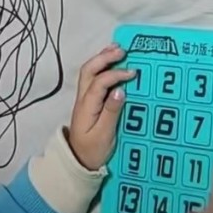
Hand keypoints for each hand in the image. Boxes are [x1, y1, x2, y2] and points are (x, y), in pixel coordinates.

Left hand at [68, 44, 134, 169]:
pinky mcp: (89, 101)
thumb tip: (120, 90)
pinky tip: (113, 63)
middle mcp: (83, 98)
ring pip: (89, 72)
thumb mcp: (104, 135)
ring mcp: (84, 98)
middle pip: (89, 70)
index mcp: (86, 106)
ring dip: (102, 59)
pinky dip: (102, 67)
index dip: (115, 75)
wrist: (78, 162)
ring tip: (117, 49)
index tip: (133, 74)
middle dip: (104, 57)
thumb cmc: (93, 151)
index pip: (99, 82)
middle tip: (122, 50)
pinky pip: (93, 78)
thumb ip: (111, 111)